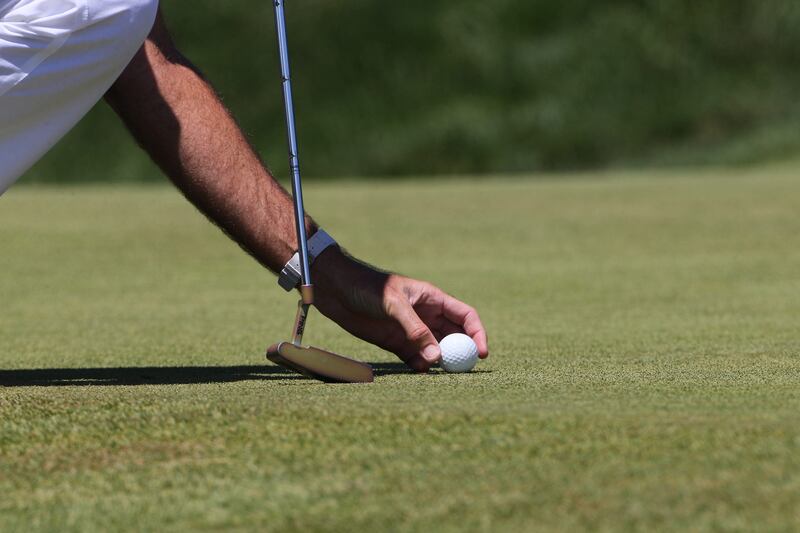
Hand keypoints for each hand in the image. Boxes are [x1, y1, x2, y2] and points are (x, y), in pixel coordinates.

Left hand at [311, 247, 488, 371]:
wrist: (335, 289)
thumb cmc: (366, 286)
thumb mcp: (393, 304)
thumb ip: (415, 329)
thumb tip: (436, 356)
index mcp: (432, 298)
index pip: (465, 316)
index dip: (477, 333)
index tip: (480, 353)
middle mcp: (426, 315)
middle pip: (454, 336)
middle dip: (461, 352)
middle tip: (462, 370)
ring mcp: (411, 330)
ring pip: (436, 349)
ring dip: (440, 362)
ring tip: (439, 372)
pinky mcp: (395, 342)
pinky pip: (415, 358)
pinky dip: (421, 366)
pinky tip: (419, 370)